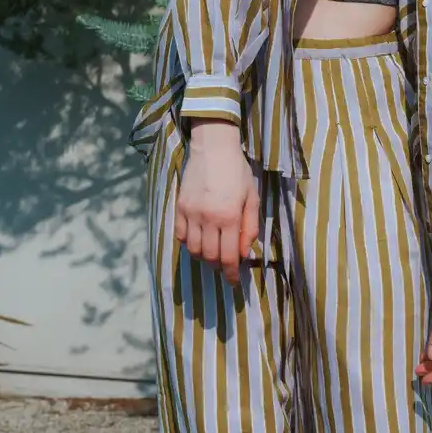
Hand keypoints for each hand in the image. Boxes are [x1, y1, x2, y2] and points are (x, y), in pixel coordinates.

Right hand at [174, 119, 260, 286]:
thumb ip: (249, 227)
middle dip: (219, 267)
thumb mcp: (252, 198)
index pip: (229, 257)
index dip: (231, 274)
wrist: (213, 148)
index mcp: (230, 217)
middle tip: (226, 266)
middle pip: (210, 257)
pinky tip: (199, 239)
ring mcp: (191, 214)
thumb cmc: (238, 172)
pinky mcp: (179, 207)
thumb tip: (244, 252)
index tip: (234, 283)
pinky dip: (189, 243)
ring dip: (204, 257)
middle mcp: (208, 219)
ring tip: (213, 253)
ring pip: (194, 250)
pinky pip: (181, 235)